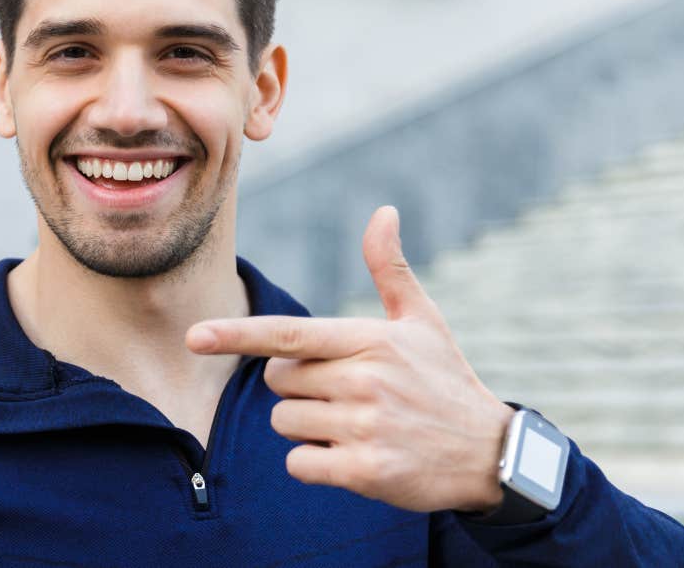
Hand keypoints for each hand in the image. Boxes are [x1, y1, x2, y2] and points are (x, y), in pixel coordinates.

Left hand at [186, 206, 513, 512]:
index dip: (236, 334)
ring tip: (356, 424)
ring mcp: (364, 427)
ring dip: (307, 426)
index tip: (195, 336)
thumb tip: (383, 211)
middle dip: (297, 387)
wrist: (489, 453)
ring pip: (284, 422)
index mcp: (369, 339)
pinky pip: (299, 462)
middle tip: (346, 393)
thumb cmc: (444, 379)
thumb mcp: (423, 320)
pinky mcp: (365, 471)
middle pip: (277, 381)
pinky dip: (315, 462)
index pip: (288, 334)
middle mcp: (364, 381)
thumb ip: (389, 269)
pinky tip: (353, 455)